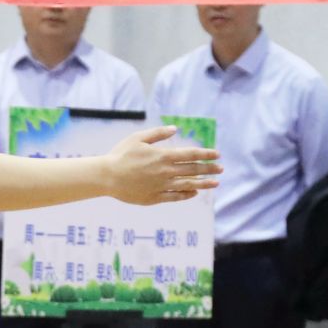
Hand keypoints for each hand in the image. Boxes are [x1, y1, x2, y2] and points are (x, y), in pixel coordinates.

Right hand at [104, 126, 221, 207]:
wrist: (106, 177)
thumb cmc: (120, 155)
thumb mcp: (138, 138)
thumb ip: (158, 133)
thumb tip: (175, 129)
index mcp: (163, 155)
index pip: (190, 154)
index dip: (206, 154)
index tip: (217, 155)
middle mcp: (165, 171)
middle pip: (193, 170)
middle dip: (209, 169)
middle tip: (221, 169)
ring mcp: (161, 186)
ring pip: (187, 185)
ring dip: (203, 184)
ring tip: (215, 183)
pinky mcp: (155, 197)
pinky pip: (175, 196)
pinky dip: (186, 194)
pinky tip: (194, 192)